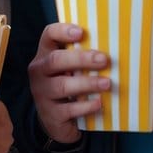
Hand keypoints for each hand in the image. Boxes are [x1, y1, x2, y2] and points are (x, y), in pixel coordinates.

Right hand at [27, 22, 110, 144]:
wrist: (56, 121)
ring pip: (62, 86)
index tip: (81, 32)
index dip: (63, 31)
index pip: (48, 35)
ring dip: (87, 83)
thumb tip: (112, 48)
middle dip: (81, 59)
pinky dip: (86, 106)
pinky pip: (68, 109)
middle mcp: (39, 72)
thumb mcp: (69, 69)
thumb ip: (81, 58)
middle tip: (103, 60)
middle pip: (55, 60)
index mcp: (45, 54)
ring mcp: (42, 94)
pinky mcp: (51, 115)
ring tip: (106, 83)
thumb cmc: (68, 86)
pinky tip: (99, 103)